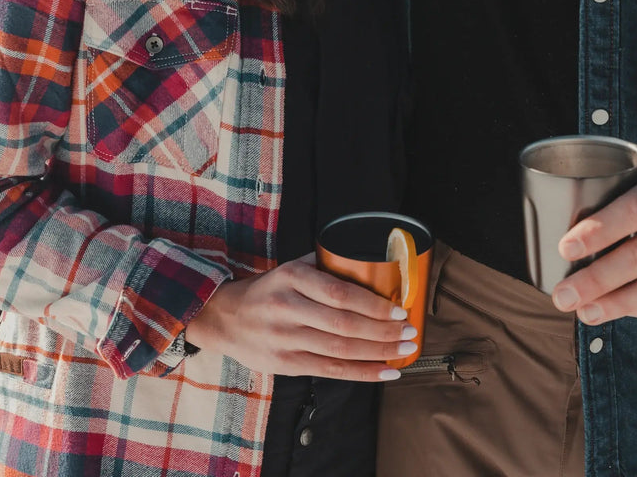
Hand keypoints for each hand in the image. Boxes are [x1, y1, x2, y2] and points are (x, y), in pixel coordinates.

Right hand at [185, 255, 416, 379]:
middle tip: (411, 331)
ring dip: (378, 352)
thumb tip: (370, 264)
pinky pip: (331, 371)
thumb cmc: (268, 290)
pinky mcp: (286, 365)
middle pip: (344, 325)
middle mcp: (288, 309)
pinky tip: (385, 371)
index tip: (399, 309)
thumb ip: (325, 265)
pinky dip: (362, 373)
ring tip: (405, 350)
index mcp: (292, 278)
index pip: (340, 293)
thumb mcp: (291, 267)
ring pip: (341, 350)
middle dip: (383, 331)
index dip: (373, 304)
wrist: (225, 319)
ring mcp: (286, 340)